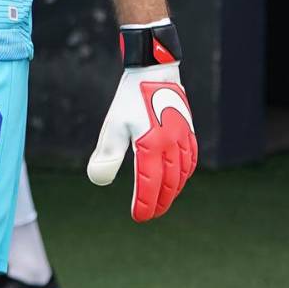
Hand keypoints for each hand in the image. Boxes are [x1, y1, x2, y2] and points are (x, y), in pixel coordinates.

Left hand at [87, 64, 197, 220]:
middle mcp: (171, 145)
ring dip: (173, 191)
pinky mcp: (188, 130)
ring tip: (163, 201)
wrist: (153, 70)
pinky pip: (191, 159)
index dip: (145, 204)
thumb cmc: (129, 99)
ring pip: (182, 174)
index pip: (150, 185)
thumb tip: (97, 180)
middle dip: (160, 203)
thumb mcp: (112, 126)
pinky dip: (185, 173)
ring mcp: (183, 138)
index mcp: (151, 145)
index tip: (139, 217)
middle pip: (168, 184)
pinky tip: (179, 178)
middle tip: (151, 215)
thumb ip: (107, 155)